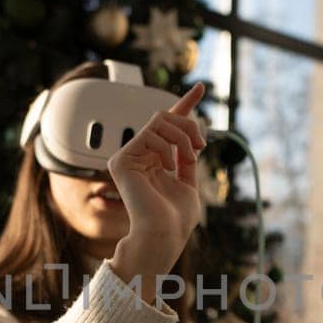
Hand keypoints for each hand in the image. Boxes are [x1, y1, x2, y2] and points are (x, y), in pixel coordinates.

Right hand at [108, 83, 205, 297]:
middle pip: (165, 118)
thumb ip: (186, 158)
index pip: (168, 127)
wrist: (164, 235)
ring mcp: (128, 158)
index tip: (200, 88)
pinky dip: (167, 146)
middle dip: (189, 125)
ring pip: (159, 121)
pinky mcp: (120, 161)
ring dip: (183, 136)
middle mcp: (139, 157)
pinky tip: (168, 166)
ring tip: (191, 156)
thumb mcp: (188, 182)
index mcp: (155, 162)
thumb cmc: (176, 219)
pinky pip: (150, 134)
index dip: (185, 105)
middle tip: (201, 146)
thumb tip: (192, 137)